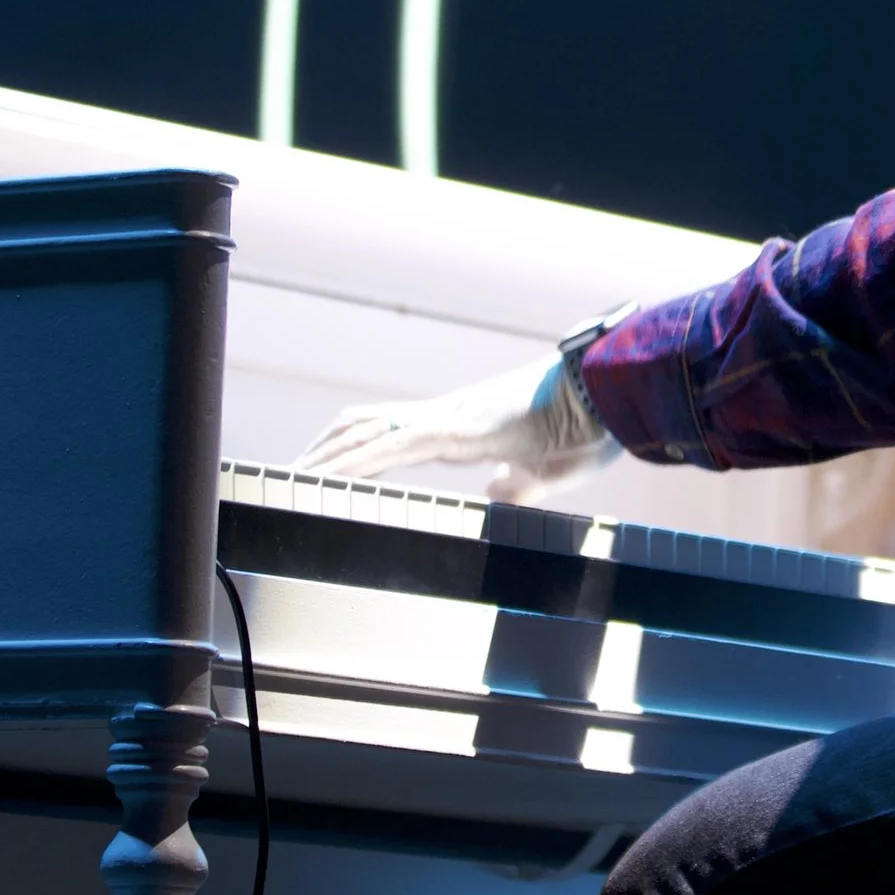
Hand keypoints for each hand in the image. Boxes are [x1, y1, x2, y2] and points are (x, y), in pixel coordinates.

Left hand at [295, 349, 613, 495]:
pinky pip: (391, 445)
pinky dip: (353, 462)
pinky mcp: (455, 427)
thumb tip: (496, 494)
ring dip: (325, 456)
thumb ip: (519, 484)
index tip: (327, 468)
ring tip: (290, 476)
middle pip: (365, 425)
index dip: (356, 449)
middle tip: (288, 473)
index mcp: (464, 426)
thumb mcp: (548, 471)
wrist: (607, 399)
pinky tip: (327, 476)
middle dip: (324, 449)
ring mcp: (447, 417)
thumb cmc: (588, 430)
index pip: (394, 434)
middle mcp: (446, 416)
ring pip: (367, 432)